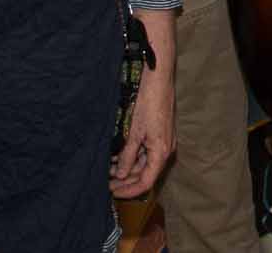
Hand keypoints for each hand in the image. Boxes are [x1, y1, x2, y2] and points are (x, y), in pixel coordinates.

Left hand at [109, 63, 174, 196]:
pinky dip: (131, 155)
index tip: (113, 193)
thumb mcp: (134, 132)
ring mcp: (163, 141)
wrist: (158, 78)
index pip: (146, 182)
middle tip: (105, 182)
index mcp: (161, 153)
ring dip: (126, 167)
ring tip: (107, 168)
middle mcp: (165, 150)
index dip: (129, 191)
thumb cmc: (148, 102)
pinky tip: (116, 154)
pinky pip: (145, 151)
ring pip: (144, 162)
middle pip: (145, 174)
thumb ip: (127, 155)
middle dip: (125, 179)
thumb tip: (120, 174)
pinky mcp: (159, 132)